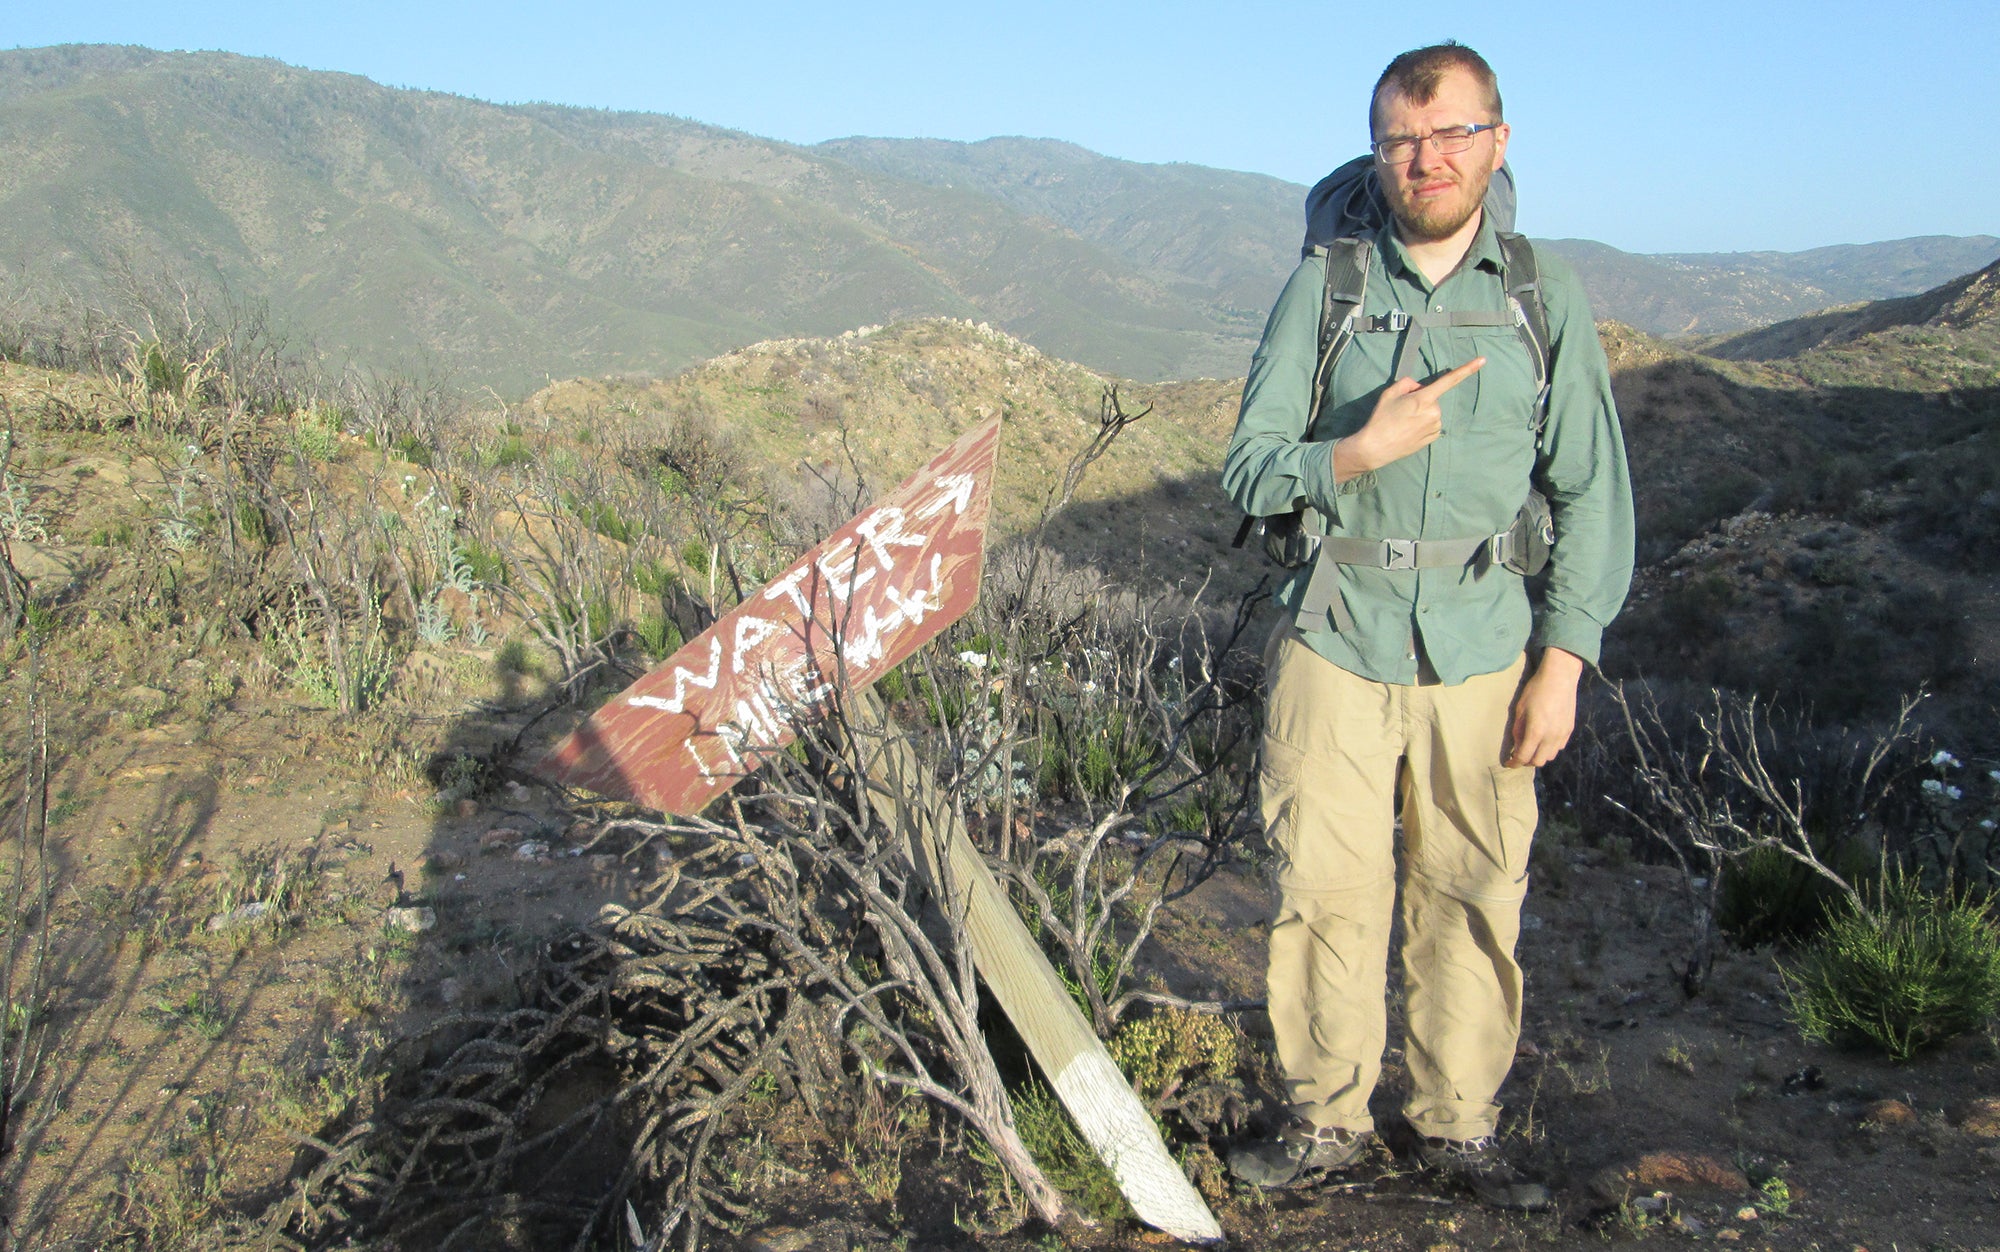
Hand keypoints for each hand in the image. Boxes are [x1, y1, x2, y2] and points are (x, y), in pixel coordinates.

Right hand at [1332, 357, 1485, 482]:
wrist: (1376, 447)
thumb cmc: (1381, 419)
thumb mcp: (1389, 393)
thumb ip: (1407, 383)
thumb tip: (1418, 386)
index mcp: (1424, 398)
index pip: (1449, 380)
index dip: (1467, 369)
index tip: (1483, 360)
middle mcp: (1434, 412)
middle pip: (1432, 398)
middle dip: (1421, 399)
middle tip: (1402, 409)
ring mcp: (1435, 426)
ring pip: (1432, 412)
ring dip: (1422, 413)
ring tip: (1403, 422)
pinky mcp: (1433, 438)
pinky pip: (1432, 425)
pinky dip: (1423, 424)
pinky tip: (1408, 430)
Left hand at [1506, 648, 1583, 767]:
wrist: (1560, 677)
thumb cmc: (1536, 689)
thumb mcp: (1520, 709)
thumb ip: (1518, 730)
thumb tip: (1516, 745)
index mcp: (1536, 732)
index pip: (1523, 757)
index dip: (1514, 763)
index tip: (1508, 763)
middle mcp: (1551, 737)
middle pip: (1538, 761)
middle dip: (1526, 761)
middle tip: (1518, 755)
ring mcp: (1562, 734)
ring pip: (1550, 756)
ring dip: (1539, 755)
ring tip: (1531, 747)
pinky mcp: (1569, 729)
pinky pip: (1559, 747)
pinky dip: (1549, 748)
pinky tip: (1544, 739)